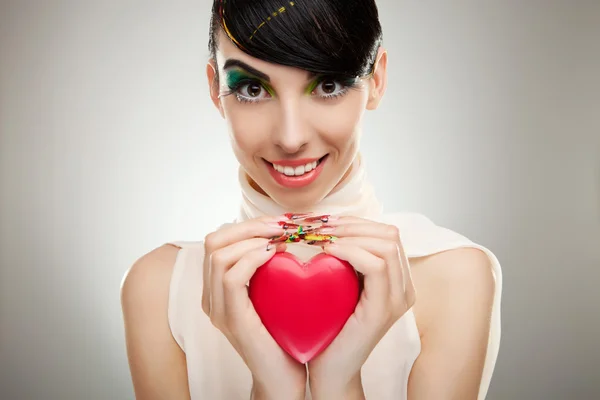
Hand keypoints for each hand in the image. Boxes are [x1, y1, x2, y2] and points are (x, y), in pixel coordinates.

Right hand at [202, 216, 306, 399]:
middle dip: (250, 225)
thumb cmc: (285, 334)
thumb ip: (267, 269)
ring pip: (218, 254)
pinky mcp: (231, 320)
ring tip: (282, 237)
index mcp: (217, 288)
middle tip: (282, 225)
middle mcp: (210, 296)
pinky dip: (253, 258)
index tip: (280, 222)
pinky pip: (231, 277)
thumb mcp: (273, 294)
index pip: (219, 239)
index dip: (248, 224)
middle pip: (213, 240)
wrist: (285, 378)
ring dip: (253, 238)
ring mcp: (217, 309)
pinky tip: (275, 254)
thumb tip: (280, 233)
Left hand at [306, 216, 416, 398]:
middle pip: (390, 234)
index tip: (323, 221)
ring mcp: (398, 299)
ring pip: (386, 245)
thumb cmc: (330, 325)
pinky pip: (377, 266)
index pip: (385, 233)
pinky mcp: (384, 310)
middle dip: (351, 223)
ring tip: (319, 236)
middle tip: (318, 225)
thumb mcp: (341, 284)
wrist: (330, 368)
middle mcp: (404, 288)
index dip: (355, 221)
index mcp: (397, 279)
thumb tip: (329, 223)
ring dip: (350, 234)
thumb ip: (347, 259)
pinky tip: (327, 250)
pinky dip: (351, 251)